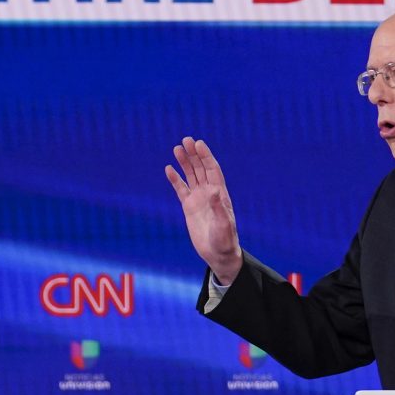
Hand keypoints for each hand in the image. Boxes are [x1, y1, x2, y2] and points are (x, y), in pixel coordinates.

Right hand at [165, 137, 242, 286]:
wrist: (218, 253)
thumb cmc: (225, 240)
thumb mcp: (224, 225)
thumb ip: (219, 208)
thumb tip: (213, 191)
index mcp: (220, 194)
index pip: (212, 170)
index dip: (206, 156)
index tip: (198, 144)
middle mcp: (209, 193)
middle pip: (201, 168)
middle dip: (194, 154)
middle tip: (185, 140)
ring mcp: (199, 199)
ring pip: (191, 176)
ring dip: (185, 162)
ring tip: (176, 148)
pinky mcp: (189, 207)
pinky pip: (181, 189)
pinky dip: (175, 179)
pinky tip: (169, 169)